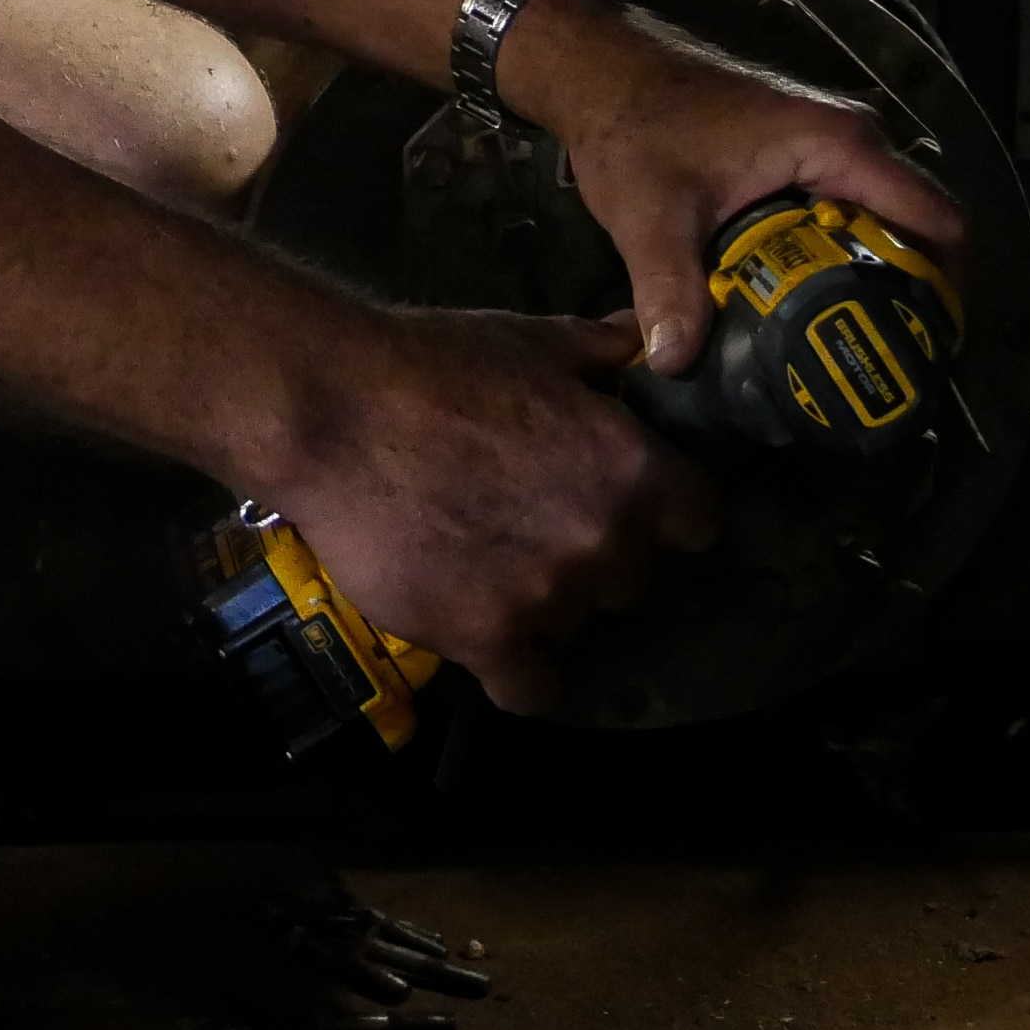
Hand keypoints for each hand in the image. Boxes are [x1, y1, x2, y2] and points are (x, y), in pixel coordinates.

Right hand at [267, 307, 722, 714]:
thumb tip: (648, 343)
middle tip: (536, 523)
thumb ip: (604, 352)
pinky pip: (530, 688)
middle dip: (595, 554)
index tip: (632, 506)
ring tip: (486, 562)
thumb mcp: (532, 341)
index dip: (666, 513)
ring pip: (574, 623)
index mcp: (631, 467)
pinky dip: (516, 669)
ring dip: (544, 600)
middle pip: (632, 578)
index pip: (697, 521)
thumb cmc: (432, 365)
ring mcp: (547, 598)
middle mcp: (604, 541)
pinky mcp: (485, 640)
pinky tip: (491, 639)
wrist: (331, 413)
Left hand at [503, 0, 970, 381]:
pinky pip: (849, 215)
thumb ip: (669, 287)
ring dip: (882, 278)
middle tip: (898, 360)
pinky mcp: (802, 159)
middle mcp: (849, 141)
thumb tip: (675, 362)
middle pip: (918, 225)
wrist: (602, 73)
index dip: (951, 287)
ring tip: (864, 347)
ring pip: (883, 221)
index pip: (937, 218)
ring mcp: (827, 147)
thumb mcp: (651, 214)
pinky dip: (848, 260)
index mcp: (836, 146)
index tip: (936, 347)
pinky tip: (820, 310)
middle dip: (918, 293)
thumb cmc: (634, 126)